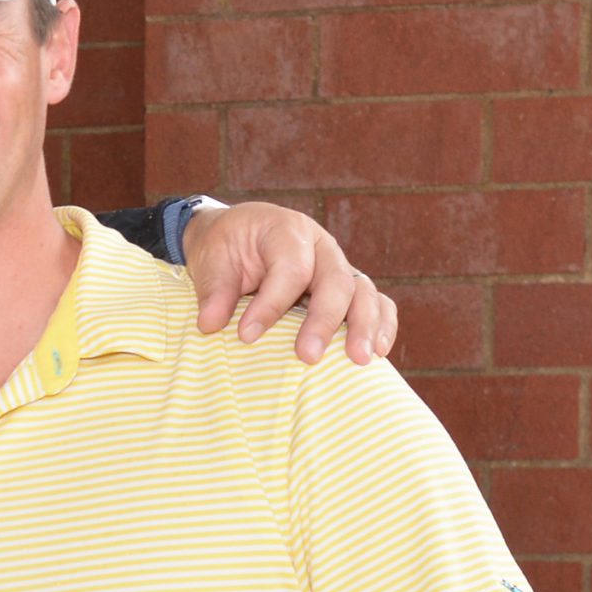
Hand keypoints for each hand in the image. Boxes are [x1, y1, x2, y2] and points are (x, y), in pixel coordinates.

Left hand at [184, 200, 397, 364]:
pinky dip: (382, 324)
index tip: (246, 335)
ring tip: (359, 360)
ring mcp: (338, 266)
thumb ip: (214, 289)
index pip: (289, 267)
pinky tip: (379, 351)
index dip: (271, 303)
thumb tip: (210, 324)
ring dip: (364, 325)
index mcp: (287, 231)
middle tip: (308, 356)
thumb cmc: (226, 248)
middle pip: (335, 279)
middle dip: (324, 320)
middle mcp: (321, 246)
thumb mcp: (211, 259)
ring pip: (363, 291)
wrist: (238, 237)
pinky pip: (376, 302)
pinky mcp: (348, 287)